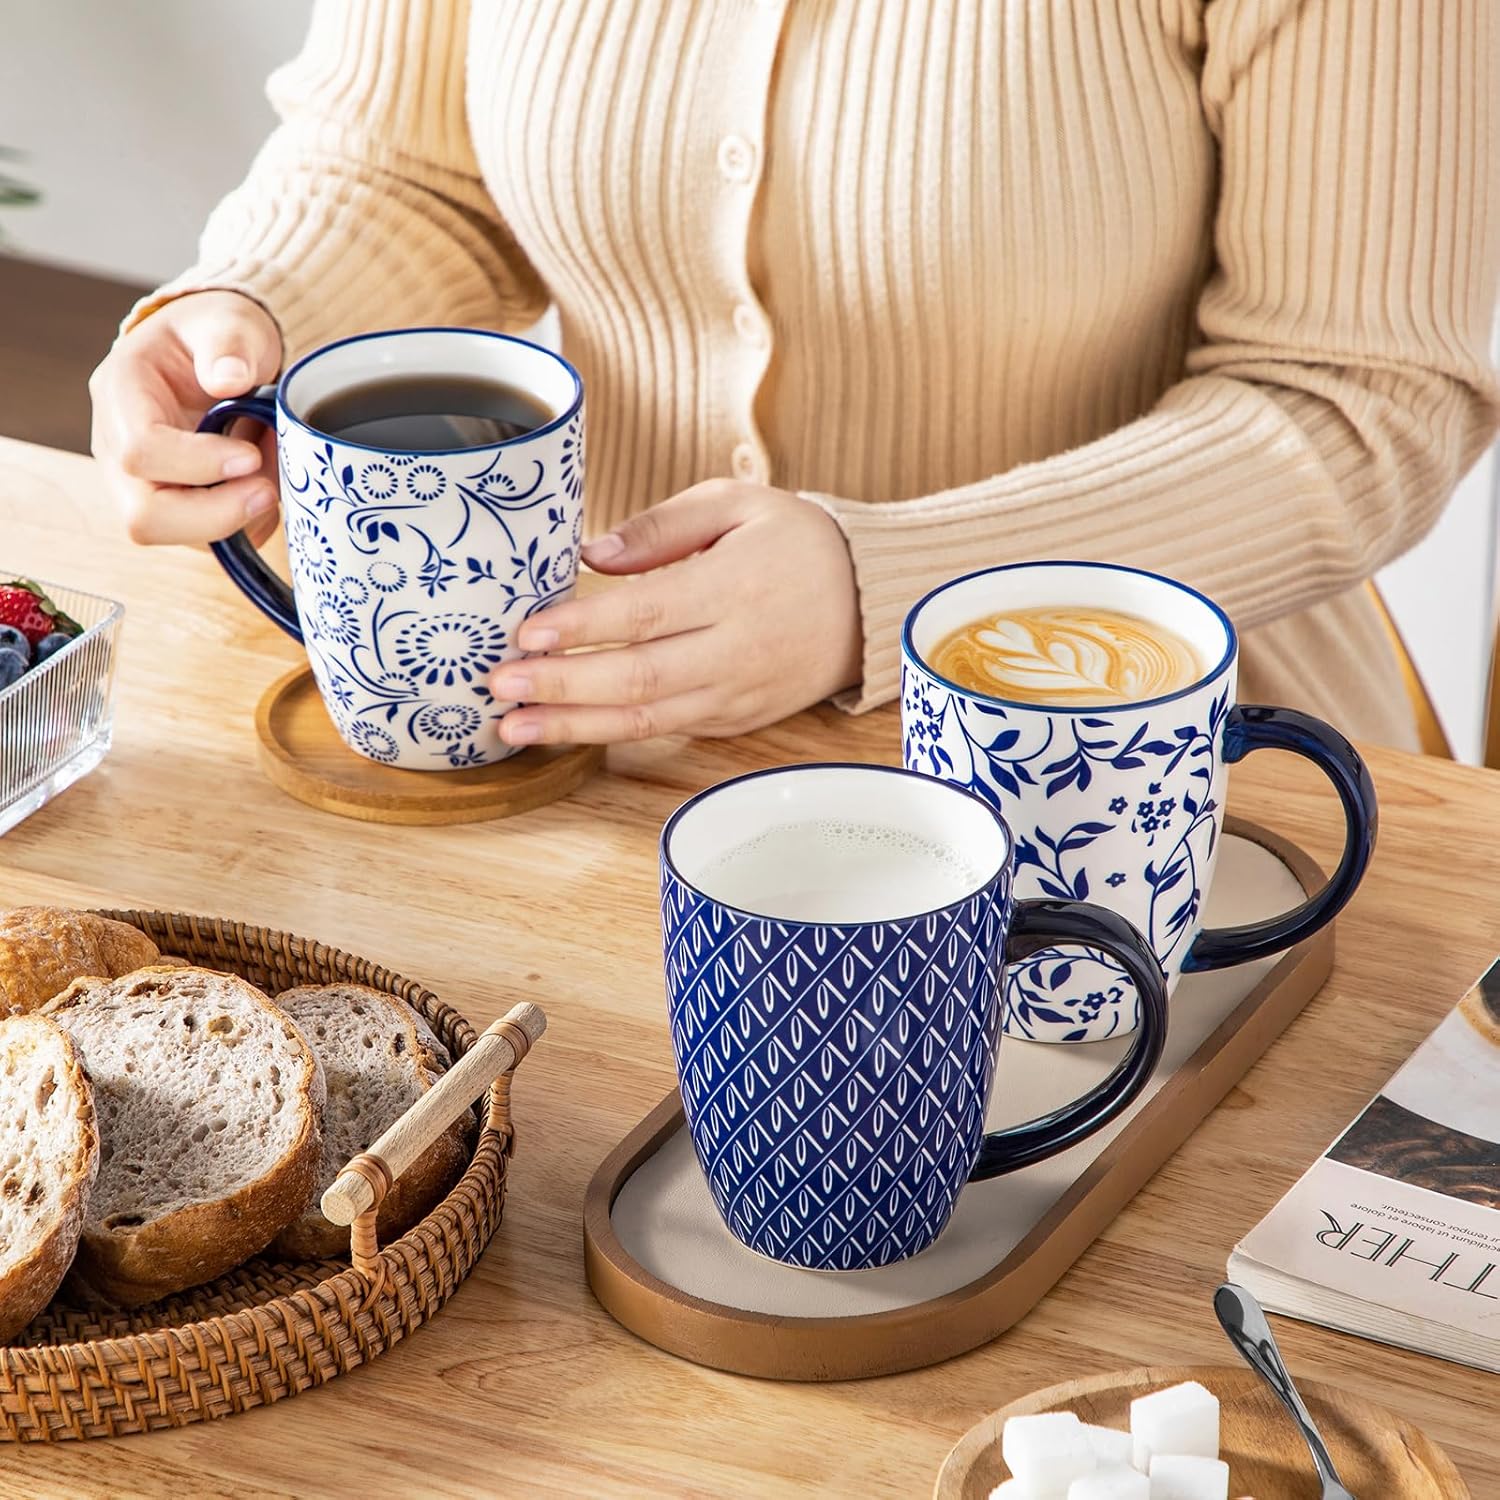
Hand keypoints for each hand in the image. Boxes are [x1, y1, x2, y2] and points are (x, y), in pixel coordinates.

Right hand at [89, 290, 282, 545]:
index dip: (198, 464)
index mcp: (121, 394)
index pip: (139, 451)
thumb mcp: (228, 321)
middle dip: (215, 515)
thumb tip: (230, 379)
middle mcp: (118, 448)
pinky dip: (245, 526)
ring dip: (235, 522)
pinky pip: (207, 542)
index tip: (250, 455)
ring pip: (176, 538)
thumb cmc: (217, 338)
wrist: (220, 356)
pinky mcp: (174, 508)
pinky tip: (266, 489)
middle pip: (144, 516)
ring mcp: (141, 484)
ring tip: (272, 479)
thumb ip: (229, 343)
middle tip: (268, 490)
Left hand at [490, 481, 861, 743]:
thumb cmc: (796, 542)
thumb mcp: (737, 503)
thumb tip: (592, 554)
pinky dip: (613, 733)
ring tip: (513, 726)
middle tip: (499, 684)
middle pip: (639, 676)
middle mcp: (739, 648)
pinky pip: (669, 730)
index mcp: (737, 586)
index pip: (647, 613)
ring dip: (575, 725)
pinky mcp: (738, 719)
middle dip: (563, 685)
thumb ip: (663, 525)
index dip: (584, 627)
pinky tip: (566, 729)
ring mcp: (739, 693)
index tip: (527, 632)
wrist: (868, 601)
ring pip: (648, 718)